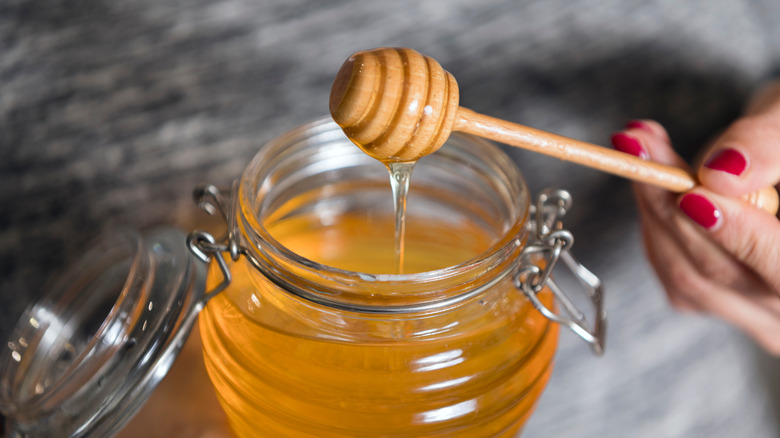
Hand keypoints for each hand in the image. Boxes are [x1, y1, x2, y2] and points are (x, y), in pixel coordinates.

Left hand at [610, 81, 779, 354]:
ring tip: (639, 144)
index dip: (737, 235)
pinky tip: (649, 178)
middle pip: (719, 271)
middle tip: (638, 145)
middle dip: (671, 201)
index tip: (693, 194)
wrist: (777, 154)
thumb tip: (717, 174)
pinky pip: (670, 269)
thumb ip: (766, 148)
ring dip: (652, 205)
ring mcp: (749, 310)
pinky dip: (652, 219)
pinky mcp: (711, 297)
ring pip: (684, 273)